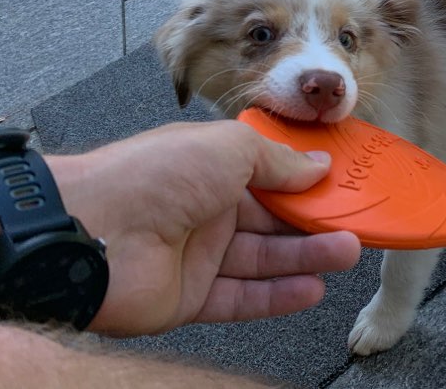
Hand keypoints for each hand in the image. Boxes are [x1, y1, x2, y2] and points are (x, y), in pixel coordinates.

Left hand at [48, 121, 360, 336]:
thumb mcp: (229, 147)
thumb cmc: (153, 175)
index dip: (306, 181)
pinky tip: (312, 289)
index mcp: (210, 167)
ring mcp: (197, 255)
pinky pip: (242, 298)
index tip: (342, 185)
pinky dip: (278, 296)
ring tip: (347, 253)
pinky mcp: (190, 297)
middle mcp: (204, 209)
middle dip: (315, 222)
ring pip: (264, 259)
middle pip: (272, 220)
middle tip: (355, 224)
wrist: (90, 232)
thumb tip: (317, 165)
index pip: (270, 176)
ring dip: (307, 257)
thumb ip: (278, 160)